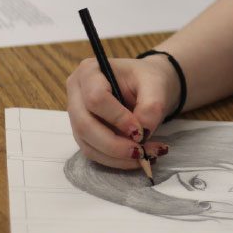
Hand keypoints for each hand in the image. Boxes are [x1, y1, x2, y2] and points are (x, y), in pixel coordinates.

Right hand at [66, 56, 180, 168]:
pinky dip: (117, 160)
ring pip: (88, 144)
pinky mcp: (84, 134)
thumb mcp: (156, 85)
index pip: (95, 99)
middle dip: (114, 145)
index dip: (117, 118)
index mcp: (90, 72)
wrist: (148, 86)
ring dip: (118, 157)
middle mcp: (76, 94)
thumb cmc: (148, 79)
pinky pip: (95, 153)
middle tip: (142, 153)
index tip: (140, 131)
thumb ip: (151, 106)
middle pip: (85, 125)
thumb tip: (143, 133)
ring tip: (147, 156)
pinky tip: (138, 158)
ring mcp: (77, 116)